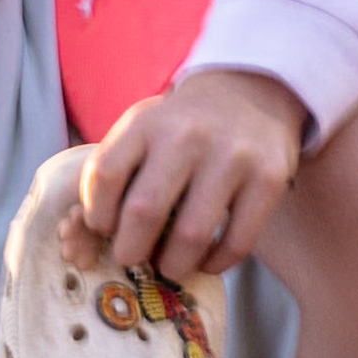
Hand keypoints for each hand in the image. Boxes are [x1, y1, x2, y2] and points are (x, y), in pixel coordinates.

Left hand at [80, 69, 304, 279]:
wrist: (248, 90)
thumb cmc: (181, 125)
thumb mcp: (144, 127)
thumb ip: (119, 169)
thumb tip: (90, 235)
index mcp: (146, 122)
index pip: (104, 175)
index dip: (96, 213)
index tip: (102, 228)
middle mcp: (186, 136)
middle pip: (144, 210)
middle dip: (130, 250)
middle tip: (131, 259)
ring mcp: (230, 157)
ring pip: (191, 235)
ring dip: (172, 265)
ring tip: (167, 267)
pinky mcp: (267, 178)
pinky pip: (237, 242)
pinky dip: (216, 264)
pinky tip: (206, 261)